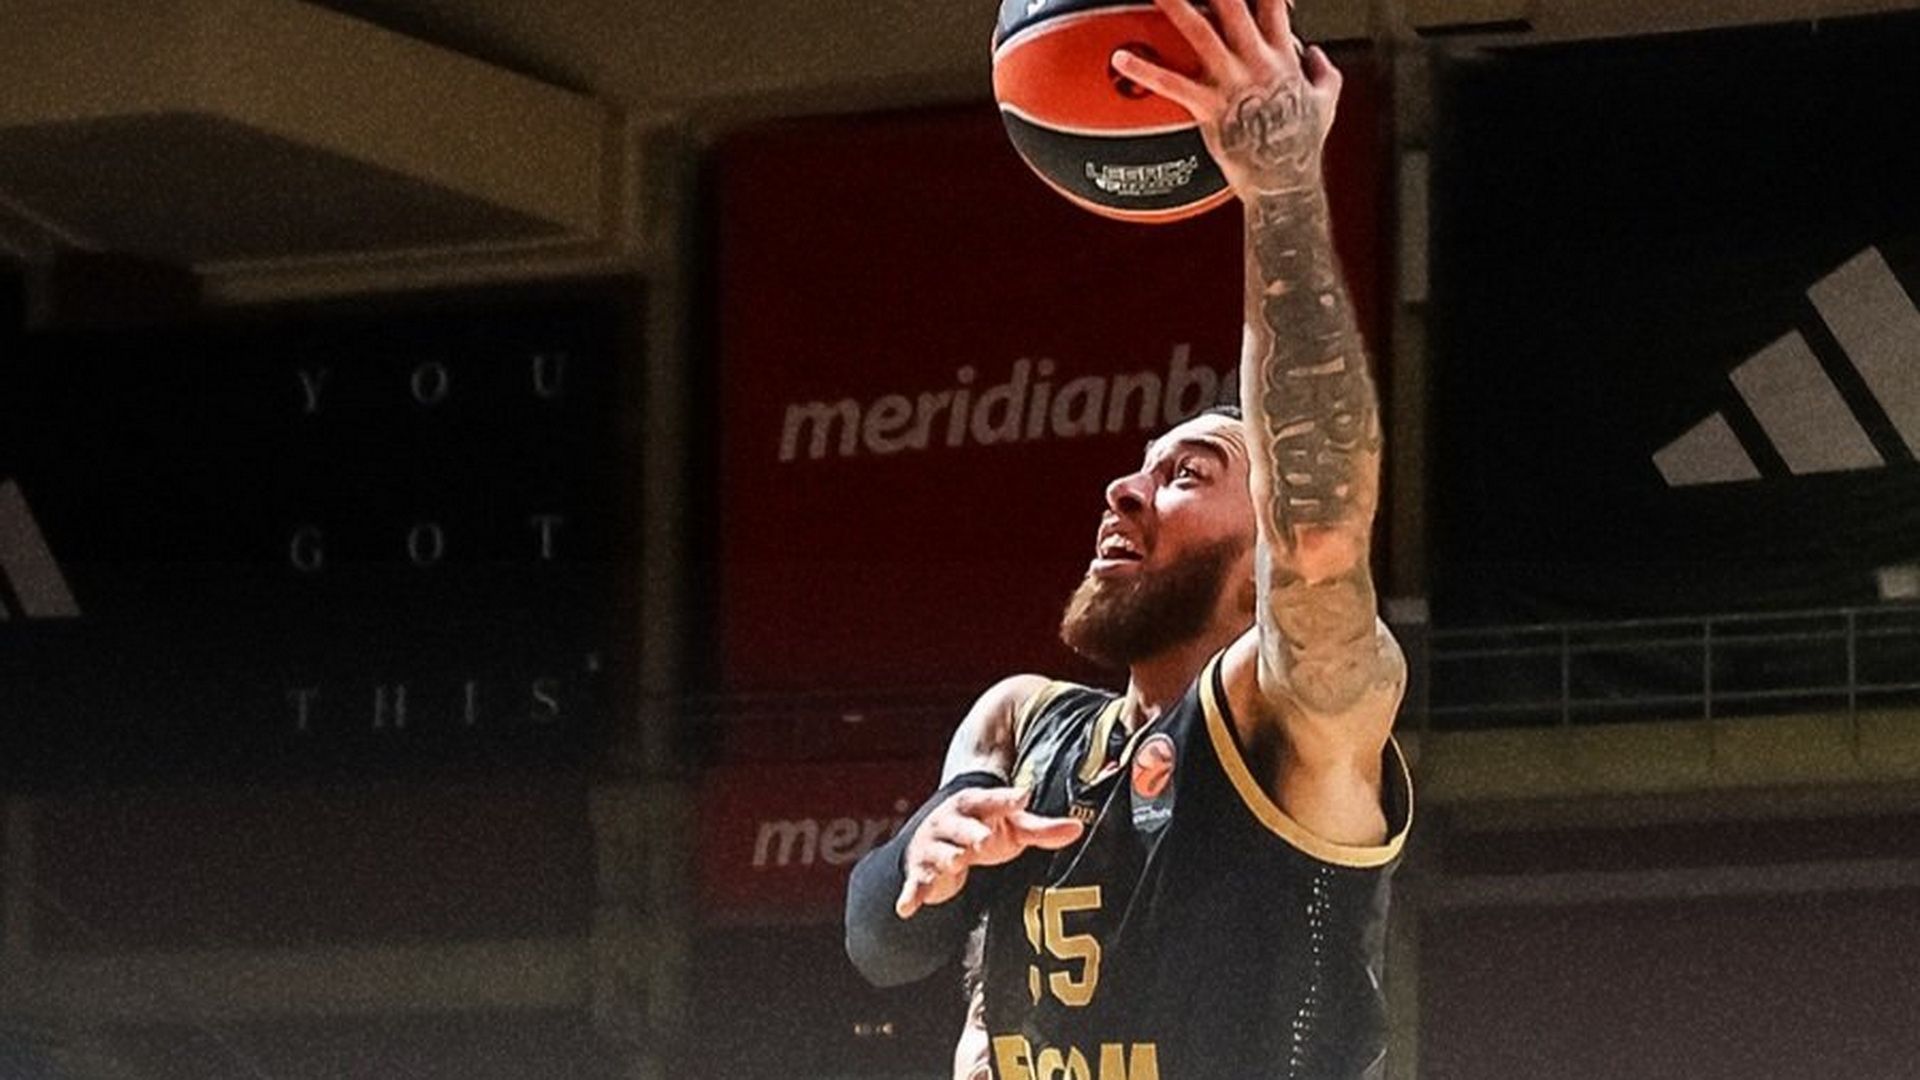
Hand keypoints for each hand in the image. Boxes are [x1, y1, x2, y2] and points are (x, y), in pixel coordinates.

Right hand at [895, 786, 1083, 917]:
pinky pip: (916, 884)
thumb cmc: (982, 830)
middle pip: (962, 826)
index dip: (1007, 799)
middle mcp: (951, 822)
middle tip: (985, 840)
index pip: (993, 800)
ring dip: (947, 858)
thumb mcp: (1012, 829)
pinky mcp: (922, 872)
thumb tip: (1079, 829)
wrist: (935, 838)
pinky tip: (906, 908)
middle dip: (972, 833)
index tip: (1023, 797)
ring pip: (941, 852)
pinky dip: (911, 895)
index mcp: (976, 805)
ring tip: (956, 862)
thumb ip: (1042, 829)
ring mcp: (935, 847)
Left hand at [1110, 0, 1342, 197]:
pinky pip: (1172, 84)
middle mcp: (1256, 60)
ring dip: (1175, 5)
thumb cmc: (1301, 144)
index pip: (1272, 2)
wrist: (1284, 182)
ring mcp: (1232, 81)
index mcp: (1282, 55)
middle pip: (1232, 4)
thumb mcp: (1326, 102)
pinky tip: (1119, 58)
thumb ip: (1322, 71)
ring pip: (1200, 31)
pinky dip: (1144, 71)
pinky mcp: (1210, 107)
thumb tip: (1314, 52)